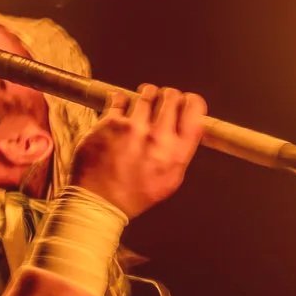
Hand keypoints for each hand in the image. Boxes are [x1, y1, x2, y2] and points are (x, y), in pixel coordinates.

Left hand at [71, 84, 205, 217]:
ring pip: (147, 94)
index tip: (184, 101)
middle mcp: (158, 138)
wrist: (100, 201)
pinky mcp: (110, 123)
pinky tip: (121, 109)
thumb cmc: (134, 193)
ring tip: (140, 105)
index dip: (191, 101)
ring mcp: (133, 128)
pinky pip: (120, 98)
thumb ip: (181, 151)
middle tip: (160, 101)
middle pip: (171, 97)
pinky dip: (121, 100)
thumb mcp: (171, 179)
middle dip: (167, 96)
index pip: (195, 110)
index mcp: (177, 153)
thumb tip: (188, 124)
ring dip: (145, 95)